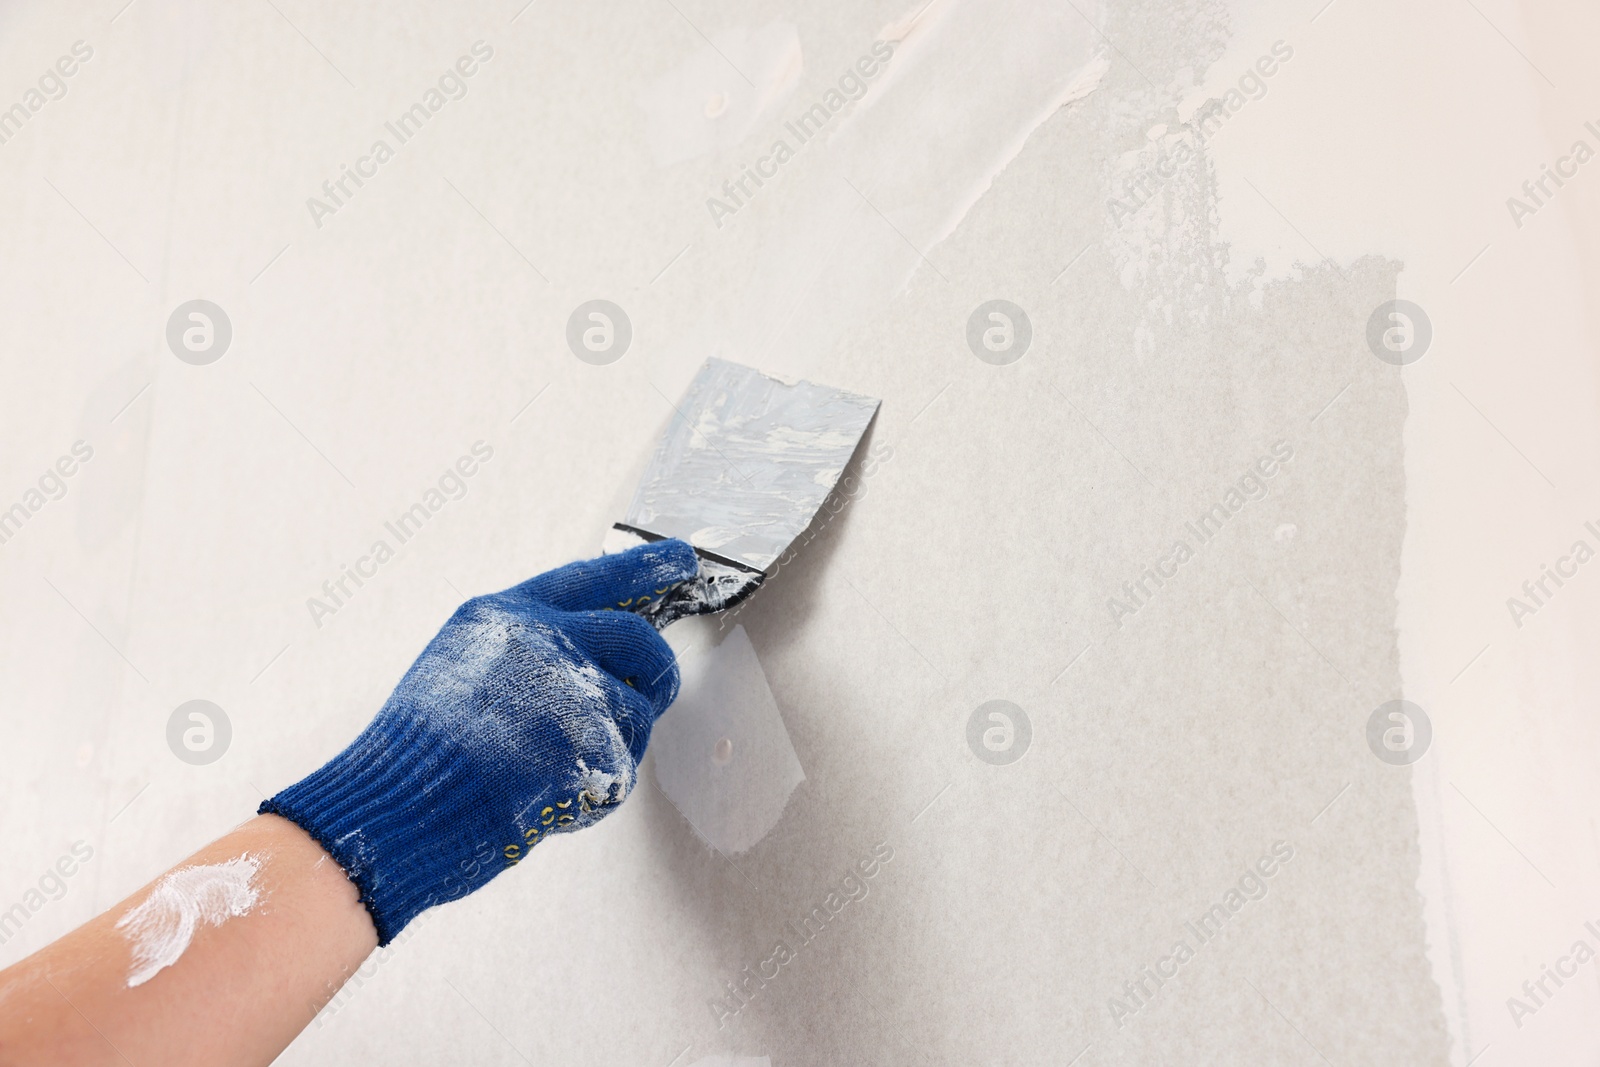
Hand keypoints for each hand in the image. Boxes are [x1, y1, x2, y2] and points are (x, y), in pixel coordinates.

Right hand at [260, 539, 699, 943]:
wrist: (396, 810)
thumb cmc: (419, 752)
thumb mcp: (460, 667)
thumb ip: (527, 651)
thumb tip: (594, 658)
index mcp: (507, 616)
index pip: (590, 578)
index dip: (641, 568)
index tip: (682, 558)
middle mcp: (543, 641)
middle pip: (639, 639)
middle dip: (657, 672)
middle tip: (655, 692)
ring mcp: (569, 691)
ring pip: (638, 710)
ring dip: (617, 744)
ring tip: (557, 767)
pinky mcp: (586, 744)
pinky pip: (623, 767)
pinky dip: (597, 790)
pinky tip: (547, 797)